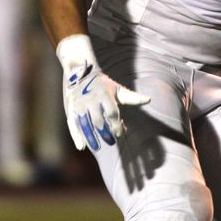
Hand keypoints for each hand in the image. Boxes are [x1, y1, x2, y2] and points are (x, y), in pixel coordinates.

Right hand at [57, 35, 149, 151]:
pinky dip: (76, 136)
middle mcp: (91, 100)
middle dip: (105, 133)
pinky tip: (81, 147)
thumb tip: (149, 100)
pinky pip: (73, 124)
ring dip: (91, 137)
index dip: (117, 124)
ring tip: (97, 148)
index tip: (122, 132)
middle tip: (112, 142)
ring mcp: (79, 105)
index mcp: (104, 94)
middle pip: (98, 120)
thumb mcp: (118, 89)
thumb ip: (132, 97)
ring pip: (85, 124)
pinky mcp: (71, 109)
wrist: (81, 73)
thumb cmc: (104, 85)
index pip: (112, 112)